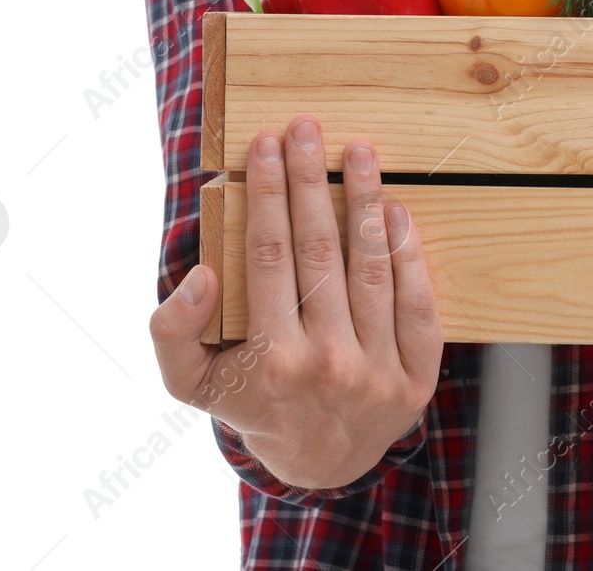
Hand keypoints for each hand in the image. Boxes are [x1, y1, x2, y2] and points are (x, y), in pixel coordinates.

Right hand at [149, 117, 443, 489]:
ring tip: (358, 152)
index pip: (270, 256)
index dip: (268, 194)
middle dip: (310, 181)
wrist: (320, 463)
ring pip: (372, 269)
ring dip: (365, 202)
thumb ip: (173, 332)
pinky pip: (418, 304)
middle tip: (306, 129)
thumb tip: (200, 275)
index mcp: (272, 359)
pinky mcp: (418, 377)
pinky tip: (396, 210)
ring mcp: (378, 371)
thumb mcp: (192, 383)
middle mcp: (329, 364)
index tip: (265, 145)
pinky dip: (409, 255)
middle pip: (320, 252)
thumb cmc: (253, 403)